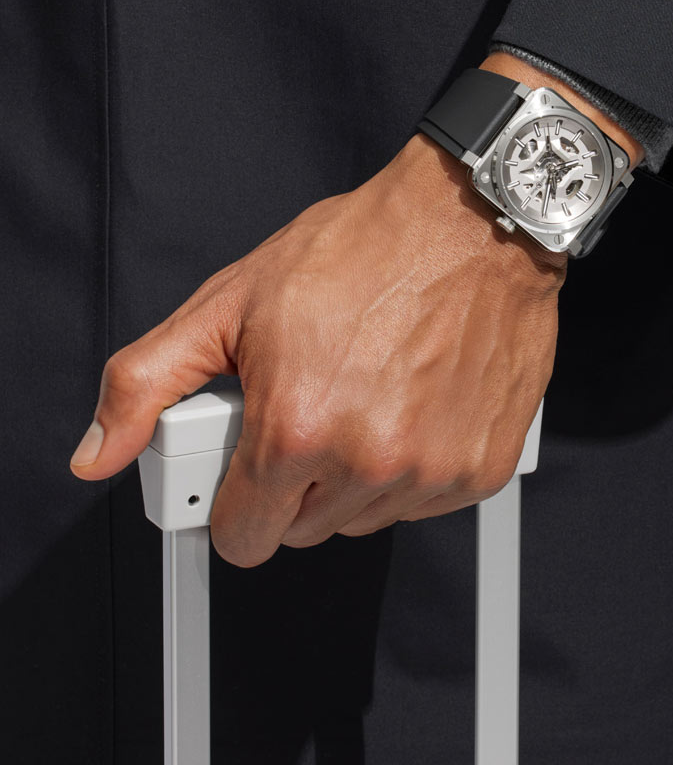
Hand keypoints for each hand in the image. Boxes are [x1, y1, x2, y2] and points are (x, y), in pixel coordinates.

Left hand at [69, 130, 566, 566]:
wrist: (466, 226)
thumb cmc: (364, 252)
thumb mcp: (231, 302)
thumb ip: (147, 384)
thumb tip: (99, 448)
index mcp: (296, 428)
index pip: (242, 538)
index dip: (237, 504)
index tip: (250, 474)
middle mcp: (369, 460)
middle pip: (304, 530)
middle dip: (297, 482)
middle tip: (312, 408)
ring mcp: (432, 470)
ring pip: (366, 518)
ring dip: (357, 475)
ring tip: (365, 397)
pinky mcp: (481, 468)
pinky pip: (426, 502)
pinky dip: (414, 467)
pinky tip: (413, 405)